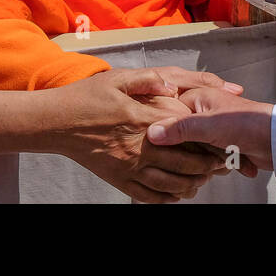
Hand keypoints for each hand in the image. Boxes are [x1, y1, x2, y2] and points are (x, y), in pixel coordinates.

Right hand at [43, 67, 244, 202]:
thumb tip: (174, 86)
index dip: (205, 137)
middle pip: (182, 162)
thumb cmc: (86, 96)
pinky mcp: (118, 179)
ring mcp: (127, 166)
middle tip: (219, 164)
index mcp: (141, 119)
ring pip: (169, 184)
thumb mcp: (117, 78)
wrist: (56, 122)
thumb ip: (148, 79)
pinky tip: (177, 194)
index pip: (184, 132)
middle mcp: (137, 146)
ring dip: (191, 184)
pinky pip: (148, 196)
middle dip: (206, 166)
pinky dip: (167, 198)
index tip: (219, 138)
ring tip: (203, 180)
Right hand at [148, 86, 274, 176]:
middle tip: (201, 155)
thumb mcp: (208, 125)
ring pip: (195, 148)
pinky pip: (209, 156)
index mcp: (198, 97)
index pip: (169, 113)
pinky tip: (229, 166)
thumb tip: (152, 134)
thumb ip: (180, 129)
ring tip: (220, 160)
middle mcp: (203, 111)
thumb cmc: (247, 123)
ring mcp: (213, 128)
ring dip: (207, 159)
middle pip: (181, 134)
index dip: (166, 131)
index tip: (161, 145)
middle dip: (191, 150)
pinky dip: (218, 164)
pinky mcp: (223, 144)